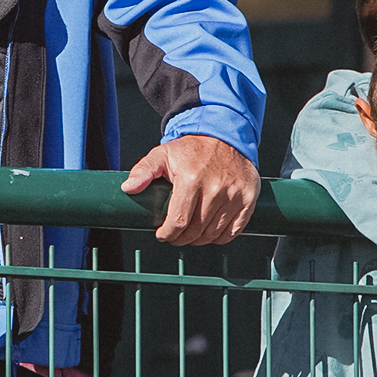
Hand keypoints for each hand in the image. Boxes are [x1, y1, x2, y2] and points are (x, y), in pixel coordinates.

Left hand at [121, 134, 259, 244]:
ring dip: (199, 240)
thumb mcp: (162, 154)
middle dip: (181, 239)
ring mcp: (234, 195)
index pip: (179, 221)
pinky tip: (210, 233)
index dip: (168, 234)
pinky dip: (220, 237)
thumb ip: (143, 171)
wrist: (224, 136)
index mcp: (191, 179)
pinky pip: (234, 230)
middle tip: (175, 237)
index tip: (162, 235)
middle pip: (196, 231)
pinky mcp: (249, 198)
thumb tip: (128, 188)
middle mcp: (215, 188)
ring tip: (190, 235)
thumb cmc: (191, 149)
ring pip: (214, 233)